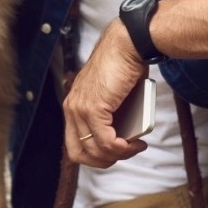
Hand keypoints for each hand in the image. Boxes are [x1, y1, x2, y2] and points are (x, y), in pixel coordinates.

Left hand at [63, 19, 149, 167]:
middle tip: (125, 153)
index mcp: (73, 106)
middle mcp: (72, 108)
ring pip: (96, 150)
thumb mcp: (113, 98)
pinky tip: (134, 145)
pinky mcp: (94, 107)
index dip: (95, 156)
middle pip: (80, 154)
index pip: (74, 145)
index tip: (115, 152)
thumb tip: (122, 137)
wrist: (126, 46)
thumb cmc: (123, 68)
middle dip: (105, 161)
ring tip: (136, 147)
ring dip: (119, 155)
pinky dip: (121, 148)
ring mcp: (80, 109)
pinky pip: (106, 141)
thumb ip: (112, 117)